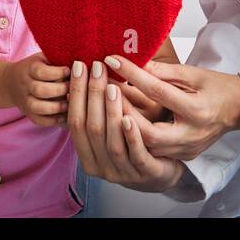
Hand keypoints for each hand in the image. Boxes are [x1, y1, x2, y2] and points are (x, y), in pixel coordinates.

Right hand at [4, 52, 70, 126]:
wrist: (13, 82)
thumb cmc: (39, 67)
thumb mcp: (45, 57)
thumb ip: (59, 59)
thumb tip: (81, 63)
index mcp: (30, 68)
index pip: (41, 71)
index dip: (57, 72)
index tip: (70, 71)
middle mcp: (25, 85)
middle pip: (40, 90)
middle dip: (59, 90)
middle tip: (74, 88)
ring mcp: (25, 101)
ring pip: (37, 107)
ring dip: (56, 107)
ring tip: (70, 104)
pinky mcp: (29, 114)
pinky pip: (39, 120)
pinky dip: (53, 120)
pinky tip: (65, 115)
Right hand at [65, 58, 189, 193]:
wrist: (164, 170)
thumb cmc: (134, 145)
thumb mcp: (112, 130)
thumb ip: (98, 112)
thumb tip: (83, 72)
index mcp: (88, 156)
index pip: (75, 122)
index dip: (76, 94)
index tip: (79, 66)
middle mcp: (101, 167)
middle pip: (91, 129)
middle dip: (92, 95)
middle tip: (96, 68)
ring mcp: (124, 173)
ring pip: (112, 143)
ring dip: (110, 113)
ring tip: (112, 87)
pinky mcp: (146, 173)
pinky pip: (136, 155)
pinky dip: (130, 136)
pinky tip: (129, 118)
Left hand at [98, 56, 239, 161]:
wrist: (238, 109)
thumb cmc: (215, 87)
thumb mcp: (192, 73)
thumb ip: (162, 70)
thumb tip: (133, 62)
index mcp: (197, 110)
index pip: (158, 91)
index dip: (132, 74)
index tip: (112, 60)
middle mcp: (191, 134)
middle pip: (148, 132)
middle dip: (123, 113)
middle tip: (104, 92)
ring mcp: (186, 150)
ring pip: (147, 147)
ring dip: (125, 128)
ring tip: (108, 107)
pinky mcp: (182, 157)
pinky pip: (152, 151)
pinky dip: (135, 138)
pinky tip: (121, 124)